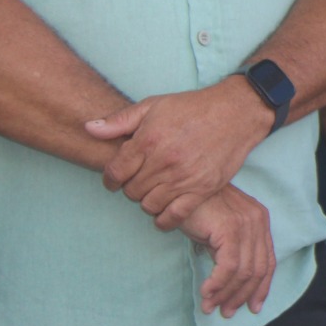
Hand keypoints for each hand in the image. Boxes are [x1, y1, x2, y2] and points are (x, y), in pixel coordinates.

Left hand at [86, 78, 270, 229]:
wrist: (236, 112)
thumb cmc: (193, 107)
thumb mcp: (154, 105)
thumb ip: (120, 120)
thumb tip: (88, 128)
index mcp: (148, 140)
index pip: (115, 172)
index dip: (110, 179)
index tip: (115, 180)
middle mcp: (164, 161)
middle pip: (131, 191)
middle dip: (130, 188)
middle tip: (139, 181)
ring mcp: (184, 177)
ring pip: (149, 205)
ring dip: (147, 202)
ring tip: (153, 192)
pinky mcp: (203, 188)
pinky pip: (175, 216)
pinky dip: (164, 220)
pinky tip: (163, 213)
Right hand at [179, 183, 275, 317]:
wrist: (180, 187)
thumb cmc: (196, 209)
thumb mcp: (219, 232)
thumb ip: (230, 253)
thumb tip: (230, 288)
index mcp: (260, 221)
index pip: (267, 262)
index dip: (261, 288)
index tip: (252, 308)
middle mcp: (258, 221)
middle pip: (258, 270)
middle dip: (242, 296)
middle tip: (225, 313)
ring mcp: (247, 224)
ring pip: (244, 272)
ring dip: (226, 294)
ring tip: (209, 306)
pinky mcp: (231, 228)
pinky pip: (230, 266)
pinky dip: (218, 284)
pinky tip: (206, 293)